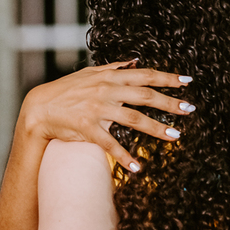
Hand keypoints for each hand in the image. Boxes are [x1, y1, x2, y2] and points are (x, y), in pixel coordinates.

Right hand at [16, 61, 193, 170]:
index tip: (187, 82)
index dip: (167, 78)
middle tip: (189, 109)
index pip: (144, 75)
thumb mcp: (89, 73)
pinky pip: (109, 143)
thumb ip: (113, 68)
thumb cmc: (66, 90)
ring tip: (175, 135)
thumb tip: (134, 62)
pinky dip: (124, 156)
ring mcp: (97, 110)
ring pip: (132, 119)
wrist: (39, 108)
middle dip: (169, 103)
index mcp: (110, 77)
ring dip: (156, 128)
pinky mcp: (87, 129)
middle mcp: (106, 91)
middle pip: (144, 96)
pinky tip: (138, 167)